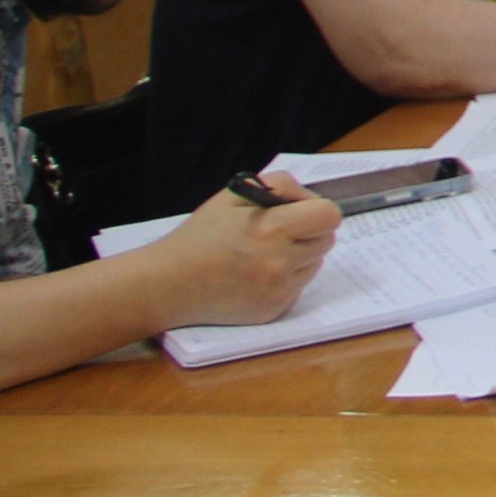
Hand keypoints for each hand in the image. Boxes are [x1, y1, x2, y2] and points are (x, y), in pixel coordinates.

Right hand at [138, 178, 339, 326]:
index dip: (316, 209)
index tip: (299, 211)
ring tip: (262, 254)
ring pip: (314, 264)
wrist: (166, 285)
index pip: (329, 216)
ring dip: (299, 256)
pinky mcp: (272, 311)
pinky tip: (255, 276)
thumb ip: (279, 185)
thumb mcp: (233, 195)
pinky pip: (298, 287)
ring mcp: (277, 291)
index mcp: (271, 229)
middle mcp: (279, 263)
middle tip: (278, 232)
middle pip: (326, 240)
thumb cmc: (199, 237)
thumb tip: (310, 197)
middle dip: (308, 232)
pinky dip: (285, 279)